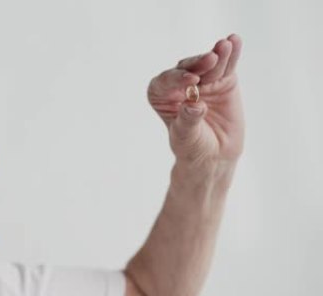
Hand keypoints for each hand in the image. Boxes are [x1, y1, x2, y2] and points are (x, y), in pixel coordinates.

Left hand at [147, 34, 243, 169]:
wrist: (214, 154)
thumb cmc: (193, 146)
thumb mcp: (187, 136)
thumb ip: (188, 120)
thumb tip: (194, 105)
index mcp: (161, 95)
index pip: (165, 82)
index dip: (177, 79)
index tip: (192, 81)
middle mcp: (179, 83)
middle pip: (187, 69)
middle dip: (198, 64)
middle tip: (211, 59)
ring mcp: (202, 80)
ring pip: (209, 65)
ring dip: (218, 54)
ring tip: (226, 44)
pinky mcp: (222, 79)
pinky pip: (226, 65)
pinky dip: (232, 54)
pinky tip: (235, 41)